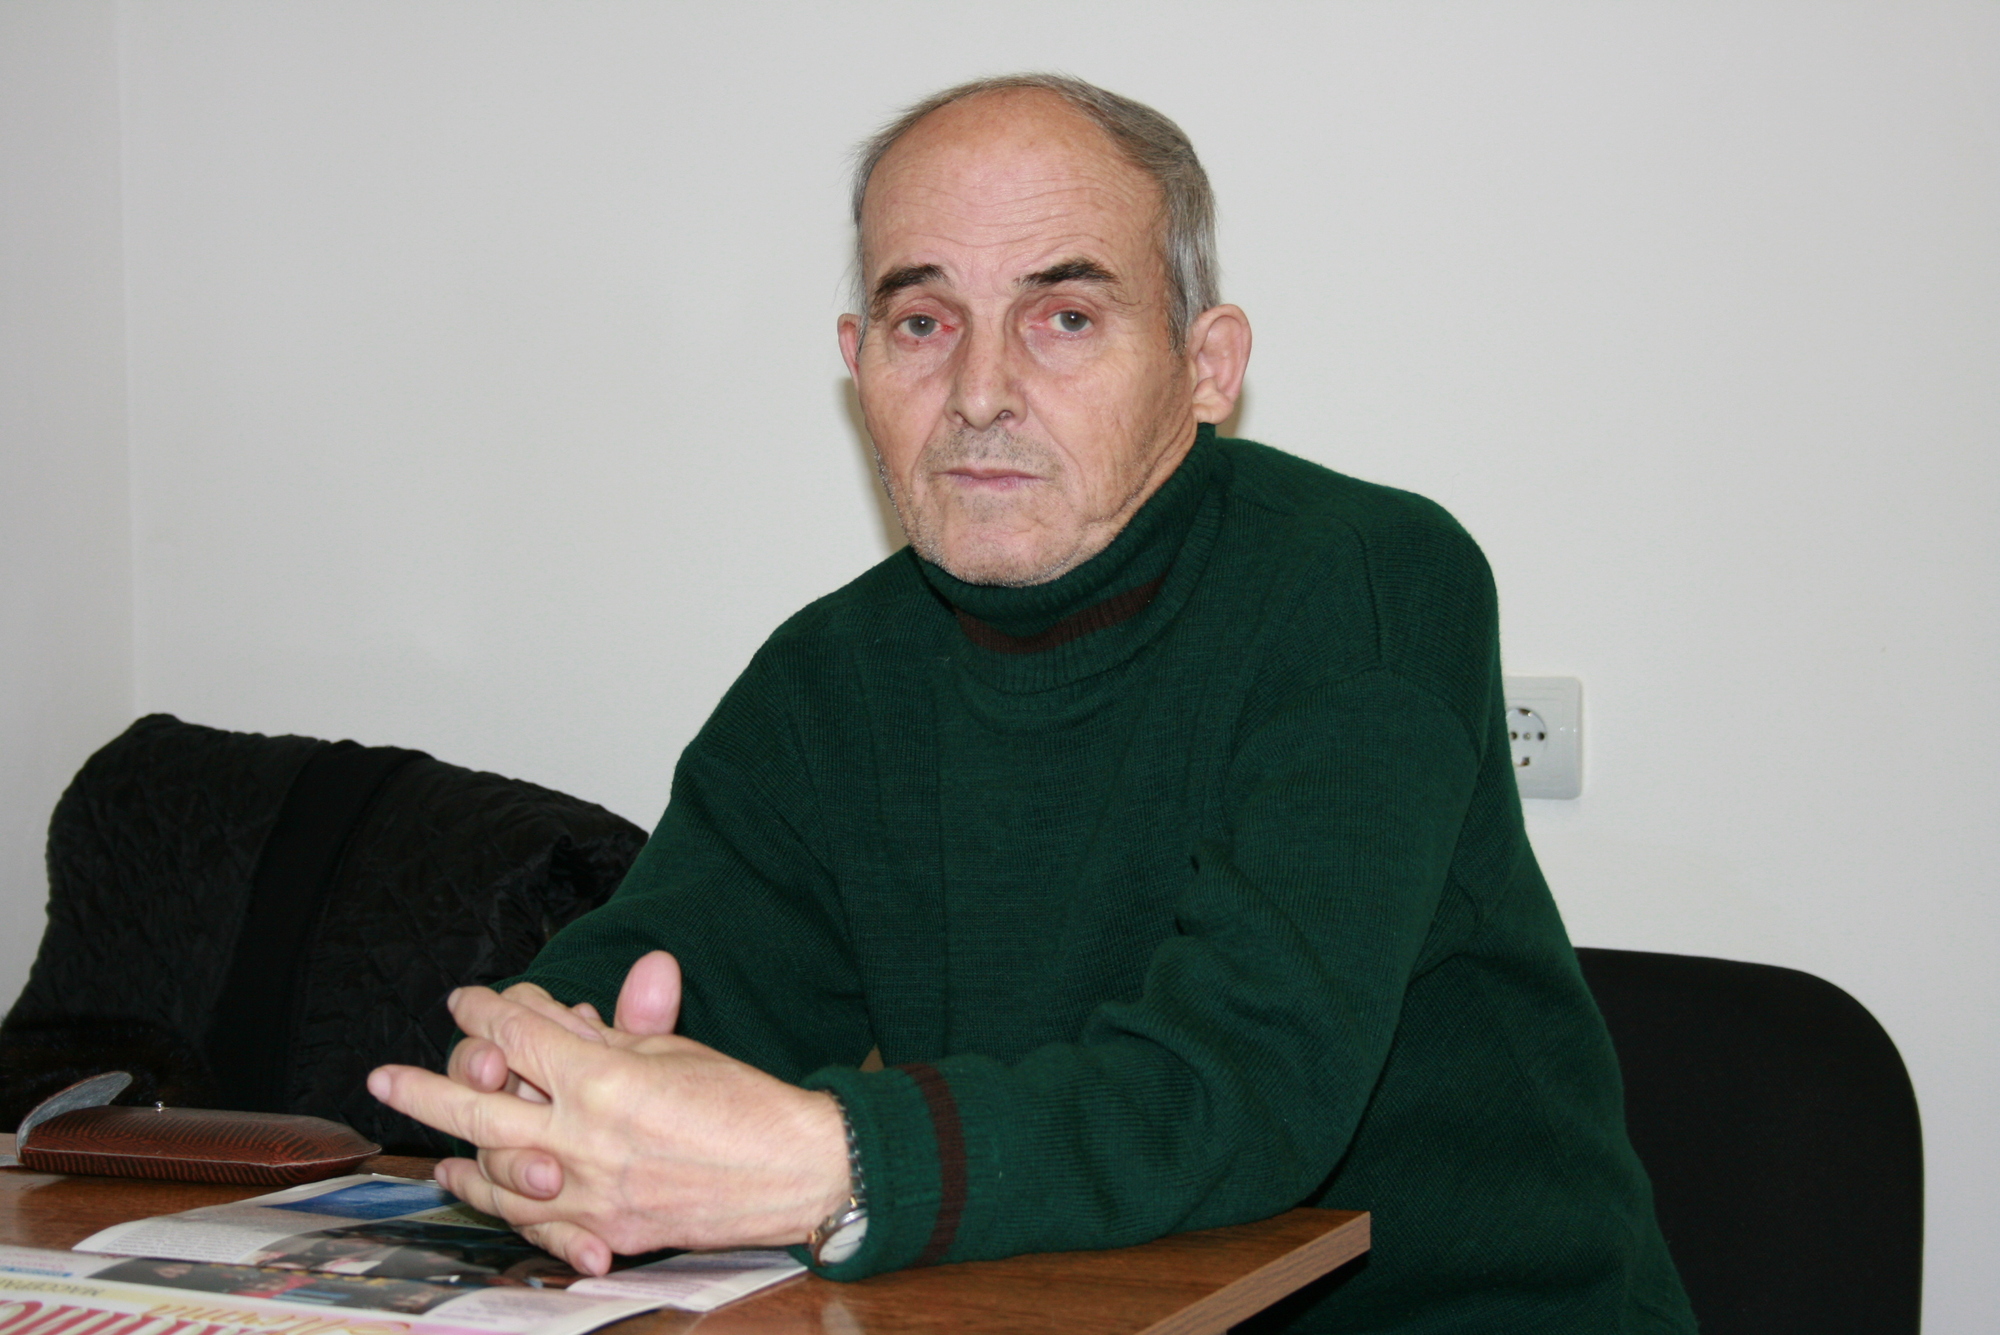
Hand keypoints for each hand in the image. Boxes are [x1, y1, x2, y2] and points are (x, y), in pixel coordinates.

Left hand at [368, 961, 849, 1274]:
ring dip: (452, 1153)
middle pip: (479, 1109)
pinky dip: (496, 1205)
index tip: (465, 999)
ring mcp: (590, 1191)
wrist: (794, 1169)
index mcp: (602, 1077)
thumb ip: (607, 1030)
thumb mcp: (671, 1049)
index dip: (485, 1012)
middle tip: (382, 1077)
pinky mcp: (607, 1229)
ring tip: (424, 1139)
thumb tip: (557, 1011)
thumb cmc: (743, 1100)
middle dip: (425, 1088)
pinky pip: (531, 1223)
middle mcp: (584, 1137)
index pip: (519, 1036)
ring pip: (493, 1175)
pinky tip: (475, 1189)